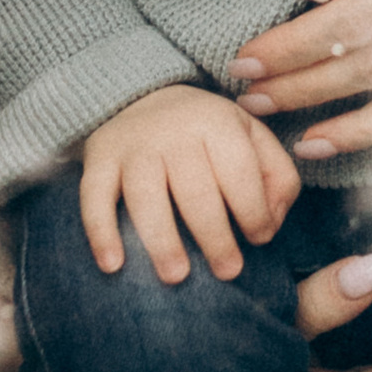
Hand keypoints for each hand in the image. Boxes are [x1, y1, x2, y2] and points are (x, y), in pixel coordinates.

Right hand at [82, 84, 298, 283]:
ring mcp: (133, 145)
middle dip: (215, 238)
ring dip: (162, 242)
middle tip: (228, 272)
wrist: (143, 93)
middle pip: (195, 191)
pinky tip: (113, 265)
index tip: (259, 239)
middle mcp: (173, 130)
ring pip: (146, 197)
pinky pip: (94, 197)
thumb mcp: (252, 137)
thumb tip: (272, 222)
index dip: (254, 211)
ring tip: (177, 277)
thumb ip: (277, 176)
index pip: (240, 173)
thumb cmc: (208, 131)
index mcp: (216, 122)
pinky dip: (101, 232)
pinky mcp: (98, 158)